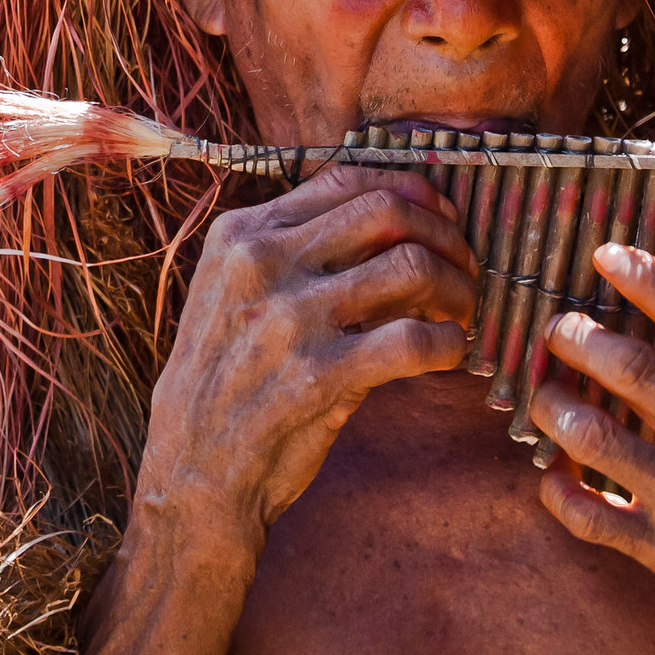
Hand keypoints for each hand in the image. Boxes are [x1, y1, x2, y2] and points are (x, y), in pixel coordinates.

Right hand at [135, 165, 477, 548]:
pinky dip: (450, 343)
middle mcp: (263, 263)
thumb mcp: (233, 292)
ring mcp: (290, 319)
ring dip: (457, 287)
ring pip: (411, 265)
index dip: (411, 191)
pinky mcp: (319, 377)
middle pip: (388, 211)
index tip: (440, 218)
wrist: (191, 475)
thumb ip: (297, 251)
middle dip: (445, 234)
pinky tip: (450, 353)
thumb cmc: (223, 383)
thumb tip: (395, 222)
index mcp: (242, 234)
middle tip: (463, 267)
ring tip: (462, 311)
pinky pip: (415, 340)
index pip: (347, 178)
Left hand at [528, 243, 654, 654]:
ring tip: (543, 394)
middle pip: (633, 371)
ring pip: (596, 440)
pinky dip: (558, 491)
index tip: (605, 253)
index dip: (647, 278)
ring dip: (554, 408)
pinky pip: (590, 517)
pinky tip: (552, 473)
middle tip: (556, 327)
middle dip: (578, 337)